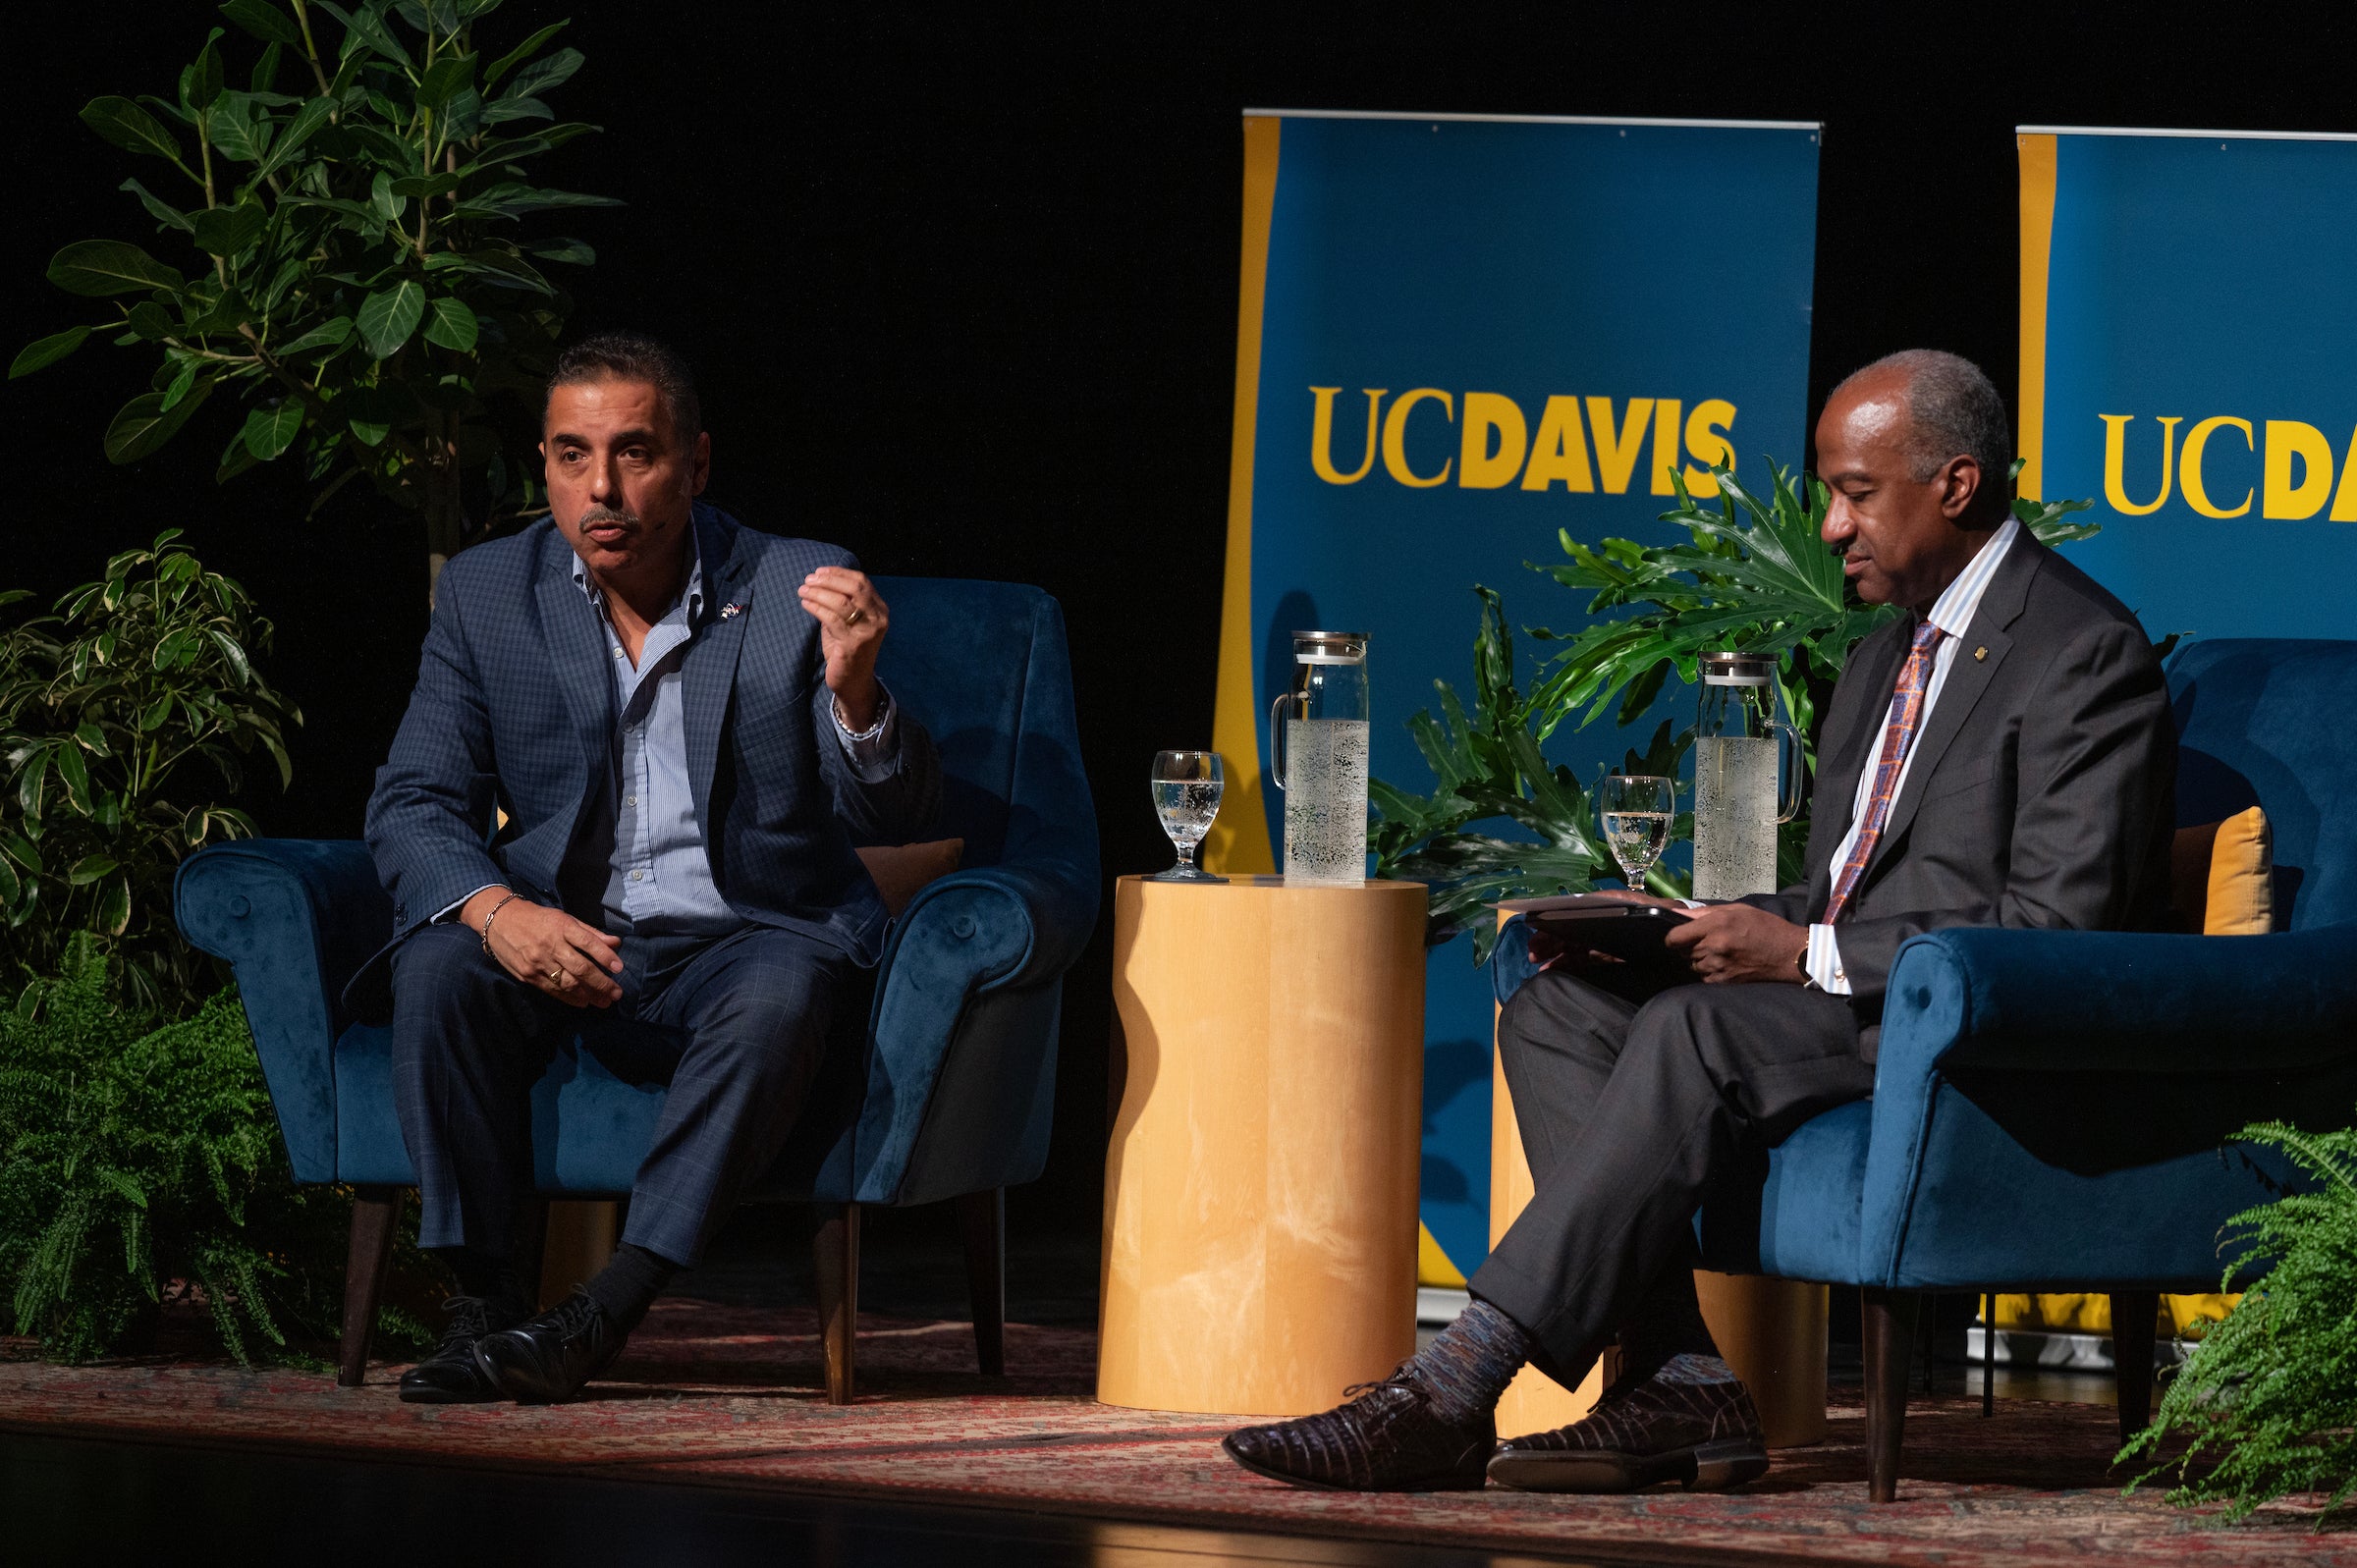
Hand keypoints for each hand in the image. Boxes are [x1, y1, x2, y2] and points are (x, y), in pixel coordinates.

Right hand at [467, 890, 623, 1007]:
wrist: (500, 921)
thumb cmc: (538, 918)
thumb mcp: (565, 918)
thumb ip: (590, 933)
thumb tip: (616, 943)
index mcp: (562, 927)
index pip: (588, 943)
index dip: (605, 956)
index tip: (619, 968)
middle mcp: (551, 945)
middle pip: (580, 968)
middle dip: (601, 983)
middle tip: (616, 994)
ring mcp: (538, 962)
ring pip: (568, 983)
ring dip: (588, 995)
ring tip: (603, 1002)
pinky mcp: (528, 975)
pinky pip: (552, 990)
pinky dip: (569, 998)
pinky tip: (582, 1002)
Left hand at [797, 566, 888, 729]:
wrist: (853, 682)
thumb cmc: (847, 649)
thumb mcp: (847, 622)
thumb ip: (840, 603)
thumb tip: (818, 582)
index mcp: (879, 610)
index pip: (861, 581)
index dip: (839, 573)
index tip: (819, 571)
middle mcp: (878, 619)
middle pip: (854, 588)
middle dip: (829, 580)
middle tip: (809, 580)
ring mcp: (867, 632)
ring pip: (841, 602)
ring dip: (818, 593)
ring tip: (803, 591)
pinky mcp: (853, 645)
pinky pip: (832, 619)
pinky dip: (816, 608)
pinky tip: (806, 604)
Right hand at [1524, 890, 1682, 970]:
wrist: (1691, 942)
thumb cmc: (1677, 924)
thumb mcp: (1671, 915)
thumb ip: (1668, 915)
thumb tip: (1660, 914)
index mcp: (1619, 906)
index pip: (1585, 906)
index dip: (1562, 914)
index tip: (1543, 922)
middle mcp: (1609, 919)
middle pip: (1575, 927)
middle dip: (1553, 937)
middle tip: (1534, 951)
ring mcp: (1607, 938)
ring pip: (1576, 943)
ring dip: (1556, 952)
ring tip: (1538, 963)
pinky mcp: (1610, 955)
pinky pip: (1584, 958)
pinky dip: (1567, 963)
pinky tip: (1553, 970)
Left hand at [1663, 903, 1808, 984]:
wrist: (1789, 954)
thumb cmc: (1765, 926)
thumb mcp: (1736, 909)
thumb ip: (1705, 912)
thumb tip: (1679, 914)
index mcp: (1715, 925)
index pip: (1674, 937)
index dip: (1671, 937)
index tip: (1676, 936)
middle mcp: (1714, 947)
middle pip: (1681, 951)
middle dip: (1686, 946)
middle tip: (1702, 940)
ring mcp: (1718, 966)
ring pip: (1691, 964)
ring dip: (1697, 958)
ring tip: (1715, 951)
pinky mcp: (1724, 981)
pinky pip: (1703, 976)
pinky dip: (1707, 970)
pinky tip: (1722, 963)